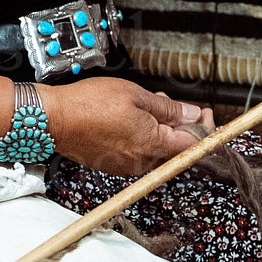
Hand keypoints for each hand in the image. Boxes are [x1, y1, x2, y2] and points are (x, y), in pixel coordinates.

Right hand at [43, 78, 211, 176]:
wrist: (54, 119)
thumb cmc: (89, 105)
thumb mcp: (136, 95)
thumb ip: (168, 108)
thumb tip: (191, 115)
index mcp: (151, 144)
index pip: (192, 144)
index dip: (204, 130)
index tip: (207, 116)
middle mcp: (141, 161)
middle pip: (174, 149)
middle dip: (181, 126)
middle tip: (178, 105)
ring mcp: (126, 166)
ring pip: (156, 150)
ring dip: (161, 130)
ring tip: (151, 107)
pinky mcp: (113, 165)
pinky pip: (138, 153)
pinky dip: (143, 137)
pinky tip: (134, 119)